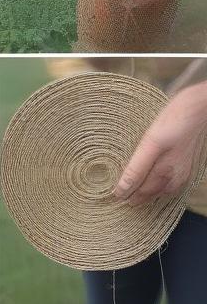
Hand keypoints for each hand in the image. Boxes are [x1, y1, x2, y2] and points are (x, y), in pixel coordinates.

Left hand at [114, 81, 206, 204]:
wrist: (200, 107)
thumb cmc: (176, 121)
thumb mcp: (151, 144)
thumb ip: (136, 169)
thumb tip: (121, 190)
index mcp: (165, 175)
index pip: (137, 196)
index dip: (121, 196)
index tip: (106, 196)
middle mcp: (175, 179)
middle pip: (148, 195)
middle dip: (131, 196)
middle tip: (111, 195)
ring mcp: (182, 172)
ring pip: (158, 190)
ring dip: (142, 191)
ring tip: (125, 188)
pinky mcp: (184, 164)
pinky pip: (166, 181)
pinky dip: (153, 183)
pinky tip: (147, 177)